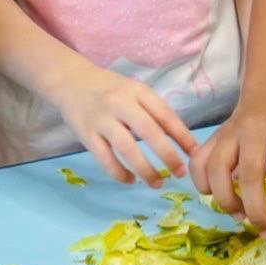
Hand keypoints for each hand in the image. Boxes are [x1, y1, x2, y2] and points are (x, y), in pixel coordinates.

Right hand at [52, 66, 197, 185]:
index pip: (164, 114)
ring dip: (145, 169)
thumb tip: (180, 140)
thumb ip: (153, 110)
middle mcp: (120, 103)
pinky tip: (130, 180)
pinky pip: (104, 158)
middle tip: (180, 173)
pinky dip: (119, 173)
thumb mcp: (135, 90)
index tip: (194, 153)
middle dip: (167, 155)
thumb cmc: (110, 89)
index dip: (182, 135)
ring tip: (158, 184)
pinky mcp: (86, 134)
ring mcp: (101, 119)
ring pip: (126, 148)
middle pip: (148, 131)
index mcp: (137, 91)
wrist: (71, 80)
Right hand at [190, 83, 265, 238]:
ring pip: (217, 170)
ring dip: (226, 202)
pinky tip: (215, 196)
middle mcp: (254, 129)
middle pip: (249, 177)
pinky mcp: (216, 135)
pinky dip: (201, 183)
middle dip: (258, 214)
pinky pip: (199, 161)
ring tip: (241, 218)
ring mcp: (231, 131)